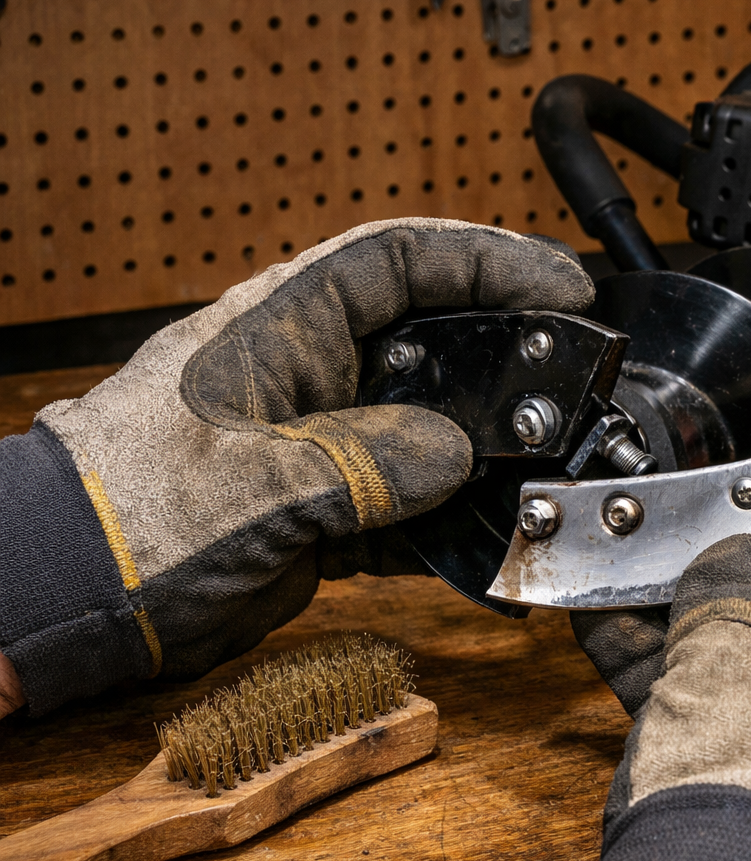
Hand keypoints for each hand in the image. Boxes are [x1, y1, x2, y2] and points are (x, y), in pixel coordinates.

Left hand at [0, 219, 591, 715]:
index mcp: (277, 330)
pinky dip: (446, 521)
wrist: (68, 601)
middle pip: (427, 340)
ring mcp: (318, 442)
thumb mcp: (252, 483)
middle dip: (502, 354)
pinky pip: (406, 500)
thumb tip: (448, 458)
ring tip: (544, 463)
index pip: (397, 262)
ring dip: (483, 448)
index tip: (560, 284)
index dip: (486, 260)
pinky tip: (484, 539)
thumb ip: (360, 463)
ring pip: (426, 426)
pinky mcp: (322, 507)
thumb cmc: (127, 518)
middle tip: (572, 376)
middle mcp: (307, 374)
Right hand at [561, 463, 750, 860]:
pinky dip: (661, 665)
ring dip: (688, 607)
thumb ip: (733, 594)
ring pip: (750, 656)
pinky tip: (602, 623)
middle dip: (745, 556)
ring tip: (632, 561)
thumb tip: (735, 559)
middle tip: (698, 516)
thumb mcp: (733, 665)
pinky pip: (712, 706)